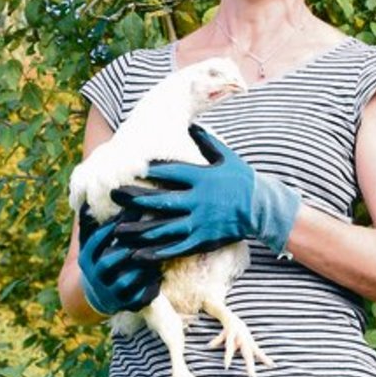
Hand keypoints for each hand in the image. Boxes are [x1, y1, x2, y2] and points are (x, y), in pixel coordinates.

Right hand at [77, 213, 161, 314]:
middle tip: (150, 232)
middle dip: (129, 247)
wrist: (96, 296)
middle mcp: (96, 276)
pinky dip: (149, 289)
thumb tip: (89, 193)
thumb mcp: (90, 242)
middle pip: (111, 261)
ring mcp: (110, 293)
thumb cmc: (100, 258)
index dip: (115, 224)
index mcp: (86, 257)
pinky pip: (138, 299)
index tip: (134, 209)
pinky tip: (161, 276)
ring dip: (142, 269)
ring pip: (126, 282)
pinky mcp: (124, 306)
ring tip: (158, 255)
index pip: (98, 239)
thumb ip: (92, 221)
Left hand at [112, 124, 300, 257]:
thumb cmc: (242, 180)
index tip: (130, 168)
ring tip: (118, 230)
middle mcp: (198, 200)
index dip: (149, 170)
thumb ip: (205, 141)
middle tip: (114, 195)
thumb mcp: (226, 156)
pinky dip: (155, 252)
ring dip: (139, 229)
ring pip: (163, 228)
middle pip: (160, 200)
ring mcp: (199, 222)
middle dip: (134, 198)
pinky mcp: (202, 240)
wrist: (261, 208)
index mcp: (202, 178)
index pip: (170, 171)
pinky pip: (175, 248)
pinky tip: (137, 253)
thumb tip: (189, 123)